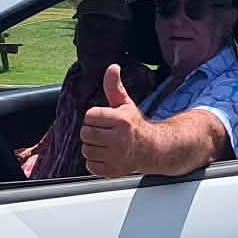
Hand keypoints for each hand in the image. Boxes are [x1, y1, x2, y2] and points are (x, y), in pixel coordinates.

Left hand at [80, 62, 151, 176]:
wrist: (151, 149)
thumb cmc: (134, 125)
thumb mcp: (125, 104)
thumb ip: (114, 87)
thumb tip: (112, 67)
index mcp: (121, 121)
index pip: (90, 116)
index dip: (95, 117)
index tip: (105, 120)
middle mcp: (119, 139)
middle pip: (86, 133)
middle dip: (91, 132)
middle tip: (103, 132)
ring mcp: (116, 157)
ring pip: (86, 150)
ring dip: (92, 147)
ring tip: (105, 144)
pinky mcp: (113, 171)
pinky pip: (90, 165)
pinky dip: (95, 161)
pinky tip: (106, 155)